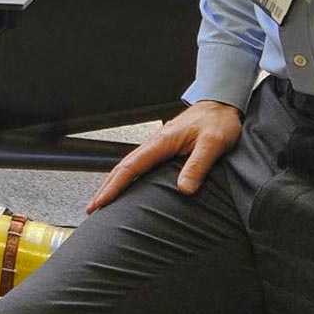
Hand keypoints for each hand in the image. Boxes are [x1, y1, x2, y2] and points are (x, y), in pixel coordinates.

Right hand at [87, 99, 241, 212]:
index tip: (100, 202)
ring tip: (104, 201)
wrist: (221, 104)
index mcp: (161, 142)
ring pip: (129, 166)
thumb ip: (197, 165)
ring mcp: (158, 145)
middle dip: (105, 188)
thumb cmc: (217, 121)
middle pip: (122, 167)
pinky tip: (128, 186)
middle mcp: (155, 143)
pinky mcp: (164, 148)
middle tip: (92, 208)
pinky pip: (139, 164)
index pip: (130, 167)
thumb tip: (184, 189)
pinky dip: (128, 177)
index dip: (113, 186)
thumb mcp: (212, 144)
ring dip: (114, 183)